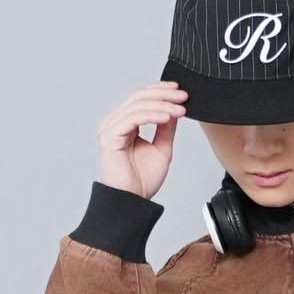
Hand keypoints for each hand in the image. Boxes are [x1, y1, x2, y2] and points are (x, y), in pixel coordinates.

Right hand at [98, 81, 186, 201]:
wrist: (133, 201)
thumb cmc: (142, 181)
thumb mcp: (162, 148)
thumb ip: (166, 128)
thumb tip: (174, 108)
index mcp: (125, 124)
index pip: (142, 98)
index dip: (160, 91)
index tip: (180, 91)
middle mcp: (115, 122)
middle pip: (139, 97)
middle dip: (164, 94)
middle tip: (183, 96)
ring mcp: (111, 128)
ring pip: (137, 105)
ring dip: (162, 105)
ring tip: (179, 109)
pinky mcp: (110, 136)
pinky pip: (133, 118)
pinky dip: (152, 115)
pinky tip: (167, 117)